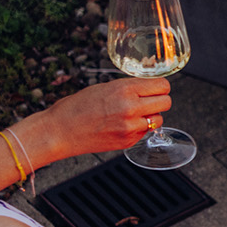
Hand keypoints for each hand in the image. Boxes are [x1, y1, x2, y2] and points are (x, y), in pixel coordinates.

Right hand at [18, 78, 172, 165]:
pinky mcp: (129, 141)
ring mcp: (131, 127)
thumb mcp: (103, 88)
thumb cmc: (76, 107)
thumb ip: (127, 88)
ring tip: (133, 114)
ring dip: (151, 116)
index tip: (156, 88)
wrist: (60, 131)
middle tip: (149, 101)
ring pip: (159, 119)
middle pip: (166, 102)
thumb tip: (147, 88)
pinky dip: (140, 128)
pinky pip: (146, 132)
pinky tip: (123, 125)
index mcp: (123, 90)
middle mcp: (130, 108)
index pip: (162, 85)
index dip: (160, 86)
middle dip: (159, 100)